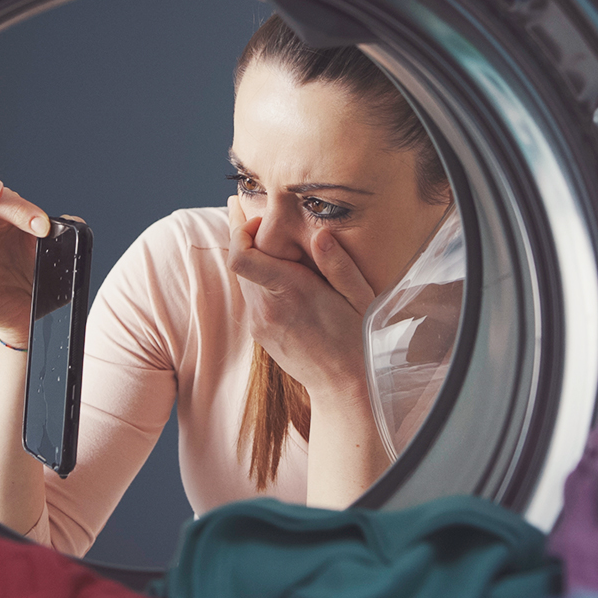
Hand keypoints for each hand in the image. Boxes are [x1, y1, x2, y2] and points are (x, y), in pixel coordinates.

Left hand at [226, 196, 375, 400]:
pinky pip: (250, 295)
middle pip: (236, 262)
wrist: (345, 386)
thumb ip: (339, 265)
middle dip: (243, 234)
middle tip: (253, 211)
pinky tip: (275, 266)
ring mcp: (260, 322)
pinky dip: (257, 275)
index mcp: (290, 293)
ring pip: (242, 278)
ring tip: (264, 232)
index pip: (241, 257)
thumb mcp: (360, 299)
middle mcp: (267, 308)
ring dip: (250, 255)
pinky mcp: (259, 332)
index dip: (241, 230)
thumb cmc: (359, 340)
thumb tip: (320, 234)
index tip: (258, 216)